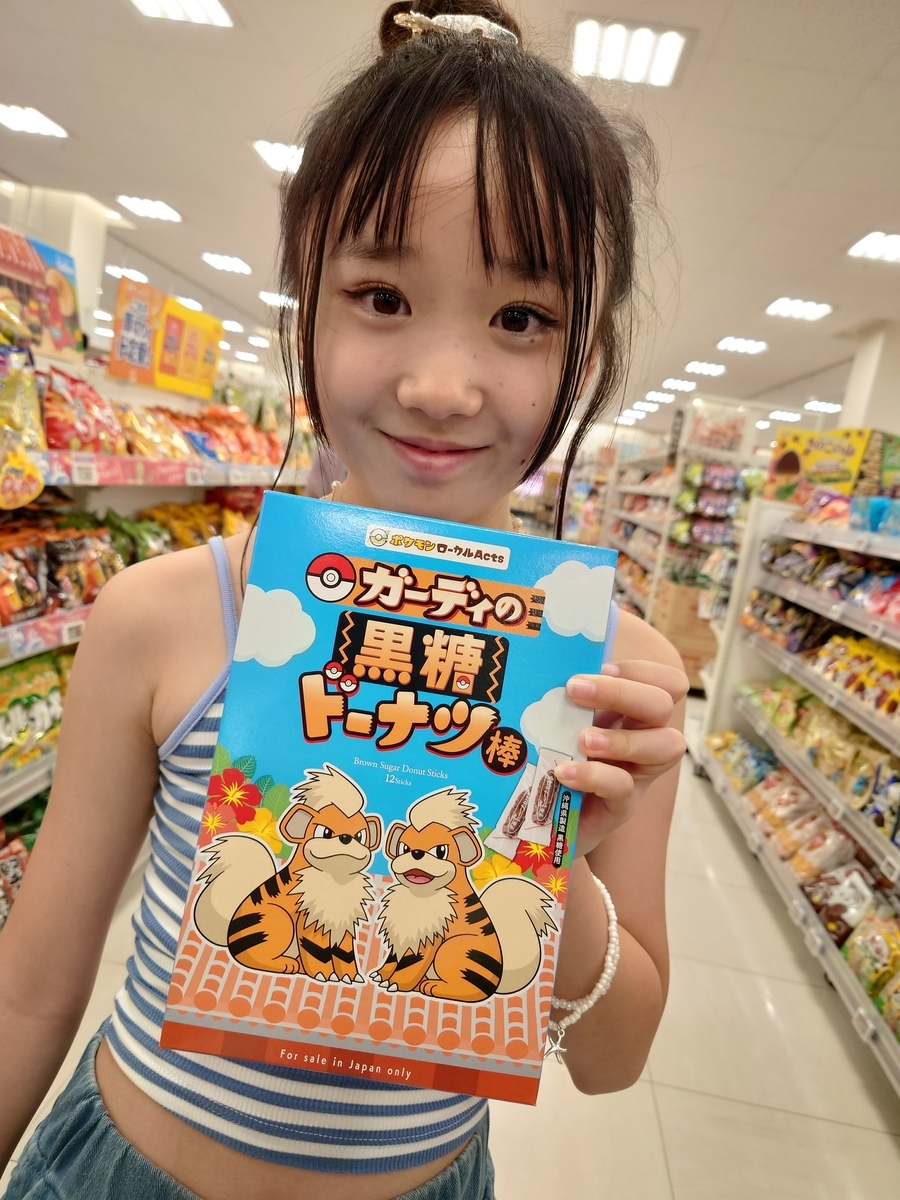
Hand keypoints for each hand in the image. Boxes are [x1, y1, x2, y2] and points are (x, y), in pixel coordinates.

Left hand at [555, 660, 687, 856]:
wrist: (541, 819)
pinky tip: (564, 771)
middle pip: (663, 705)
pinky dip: (594, 775)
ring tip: (583, 740)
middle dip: (621, 692)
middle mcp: (645, 738)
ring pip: (666, 747)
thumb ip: (566, 696)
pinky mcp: (621, 806)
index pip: (666, 681)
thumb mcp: (562, 720)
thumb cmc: (553, 758)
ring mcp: (638, 774)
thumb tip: (551, 655)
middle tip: (574, 690)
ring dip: (623, 738)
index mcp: (632, 712)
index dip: (641, 671)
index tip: (599, 667)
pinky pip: (624, 787)